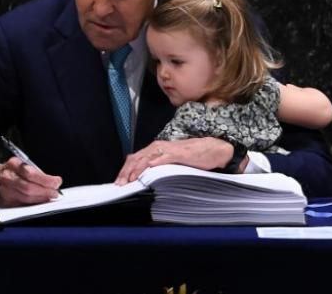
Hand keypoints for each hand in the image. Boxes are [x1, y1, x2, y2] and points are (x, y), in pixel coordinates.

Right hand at [0, 157, 62, 206]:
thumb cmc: (10, 173)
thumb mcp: (20, 167)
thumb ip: (35, 173)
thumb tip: (53, 182)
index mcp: (13, 164)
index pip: (31, 173)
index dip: (45, 179)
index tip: (56, 182)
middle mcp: (7, 176)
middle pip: (28, 186)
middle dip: (44, 191)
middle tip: (55, 192)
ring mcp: (5, 189)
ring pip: (25, 196)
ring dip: (41, 198)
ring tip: (50, 197)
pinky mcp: (4, 200)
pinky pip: (21, 203)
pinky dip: (33, 203)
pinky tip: (40, 201)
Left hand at [114, 137, 237, 184]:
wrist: (212, 148)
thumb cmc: (192, 156)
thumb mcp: (170, 162)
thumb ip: (158, 167)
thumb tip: (144, 179)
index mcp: (155, 150)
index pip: (135, 159)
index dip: (125, 170)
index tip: (119, 183)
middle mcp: (158, 147)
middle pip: (137, 158)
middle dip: (127, 172)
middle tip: (120, 184)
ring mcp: (168, 149)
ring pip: (147, 157)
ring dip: (138, 168)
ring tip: (131, 179)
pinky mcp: (179, 153)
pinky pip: (165, 157)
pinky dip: (157, 161)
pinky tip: (150, 167)